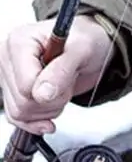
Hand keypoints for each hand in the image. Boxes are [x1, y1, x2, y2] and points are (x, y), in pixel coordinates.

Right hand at [0, 17, 114, 134]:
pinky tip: (50, 118)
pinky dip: (37, 120)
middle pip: (22, 102)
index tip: (68, 76)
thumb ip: (63, 70)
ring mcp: (9, 78)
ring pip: (20, 113)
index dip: (52, 88)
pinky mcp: (14, 93)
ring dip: (49, 108)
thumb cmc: (87, 41)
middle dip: (54, 99)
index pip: (25, 84)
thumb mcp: (83, 49)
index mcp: (20, 42)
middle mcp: (9, 60)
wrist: (93, 49)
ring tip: (62, 87)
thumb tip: (42, 94)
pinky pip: (17, 119)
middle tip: (68, 80)